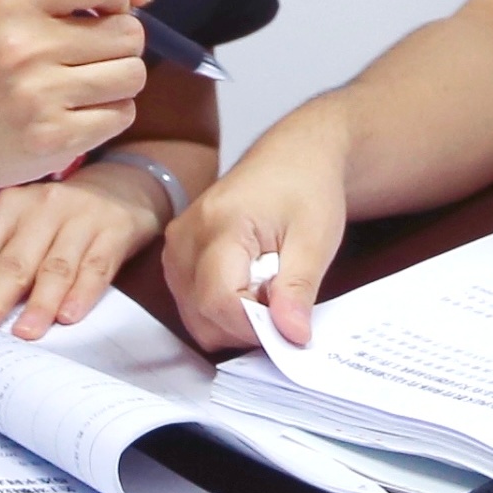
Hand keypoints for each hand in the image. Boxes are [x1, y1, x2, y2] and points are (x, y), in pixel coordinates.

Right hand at [0, 0, 156, 193]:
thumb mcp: (8, 9)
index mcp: (14, 0)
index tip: (100, 12)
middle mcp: (29, 45)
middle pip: (129, 33)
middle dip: (117, 45)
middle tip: (84, 57)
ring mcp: (43, 95)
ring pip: (133, 75)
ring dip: (116, 82)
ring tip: (80, 86)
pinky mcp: (57, 138)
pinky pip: (122, 114)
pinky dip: (107, 115)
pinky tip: (74, 113)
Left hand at [0, 164, 172, 335]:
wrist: (126, 184)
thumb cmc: (60, 217)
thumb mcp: (25, 224)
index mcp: (9, 208)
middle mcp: (42, 209)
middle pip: (14, 261)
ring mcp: (80, 219)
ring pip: (56, 266)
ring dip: (40, 302)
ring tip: (25, 332)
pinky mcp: (115, 231)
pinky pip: (97, 266)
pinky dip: (83, 292)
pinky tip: (71, 315)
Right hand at [167, 127, 350, 352]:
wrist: (293, 157)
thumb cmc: (306, 188)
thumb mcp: (317, 239)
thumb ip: (299, 289)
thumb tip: (291, 336)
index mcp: (219, 224)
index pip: (220, 300)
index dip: (256, 326)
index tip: (290, 324)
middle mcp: (186, 237)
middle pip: (202, 314)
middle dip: (246, 326)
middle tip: (282, 299)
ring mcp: (175, 248)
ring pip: (195, 316)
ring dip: (235, 319)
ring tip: (268, 287)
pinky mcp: (177, 257)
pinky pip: (192, 305)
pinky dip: (223, 310)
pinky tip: (251, 286)